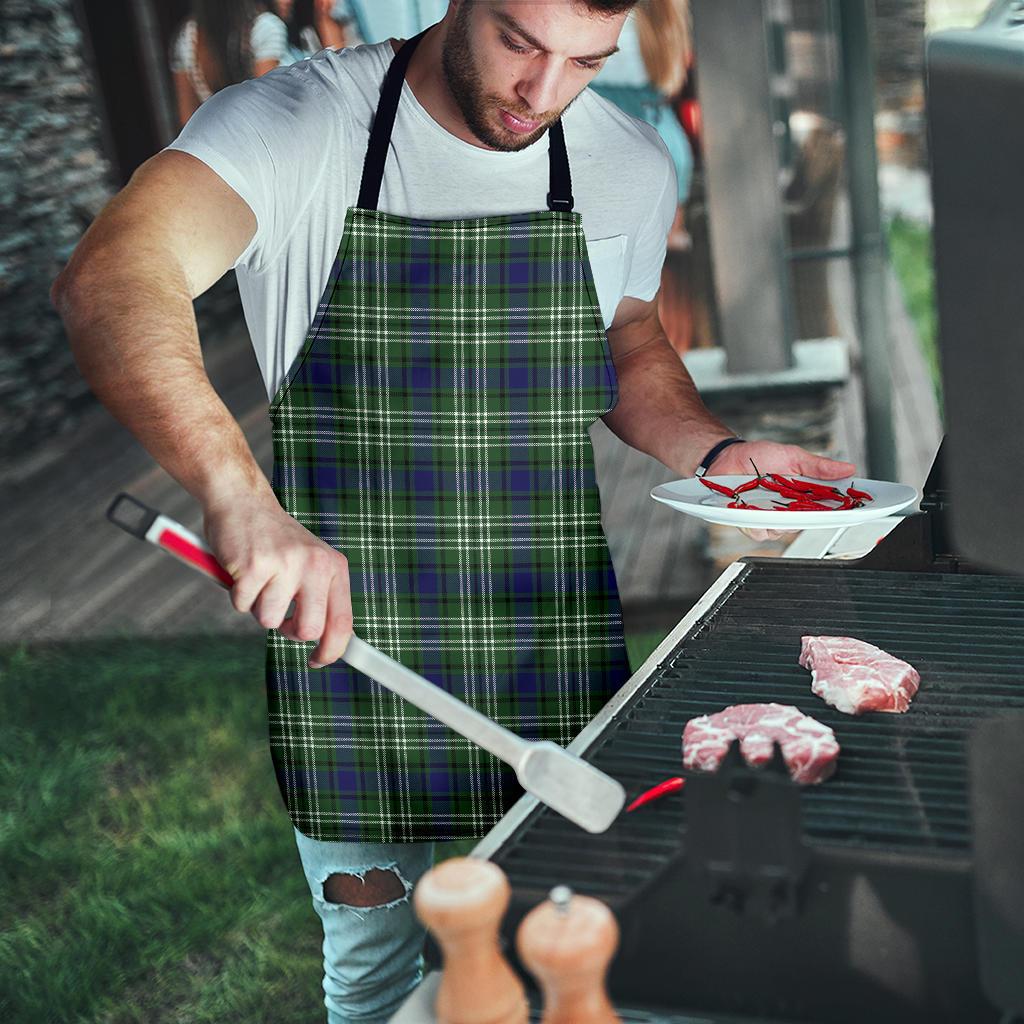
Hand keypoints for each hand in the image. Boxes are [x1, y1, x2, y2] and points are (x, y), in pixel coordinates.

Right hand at [202, 492, 352, 668]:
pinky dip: (237, 594)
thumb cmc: (275, 541)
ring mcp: (285, 564)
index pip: (343, 622)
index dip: (332, 650)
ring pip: (269, 621)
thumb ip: (320, 597)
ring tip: (259, 579)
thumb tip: (327, 643)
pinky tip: (242, 570)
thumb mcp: (310, 563)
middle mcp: (315, 565)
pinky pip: (242, 605)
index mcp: (334, 567)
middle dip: (289, 630)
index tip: (318, 661)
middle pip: (309, 630)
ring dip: (258, 607)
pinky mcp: (254, 566)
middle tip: (279, 611)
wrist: (243, 501)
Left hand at [707, 440, 856, 542]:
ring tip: (771, 499)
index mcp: (804, 495)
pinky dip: (758, 522)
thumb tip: (848, 468)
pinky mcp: (751, 523)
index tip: (857, 509)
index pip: (829, 508)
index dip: (844, 511)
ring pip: (784, 531)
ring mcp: (770, 518)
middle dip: (810, 516)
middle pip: (809, 523)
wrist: (727, 457)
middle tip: (805, 502)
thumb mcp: (793, 456)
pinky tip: (753, 508)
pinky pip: (760, 532)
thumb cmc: (759, 457)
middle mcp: (789, 510)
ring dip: (780, 518)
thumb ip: (818, 467)